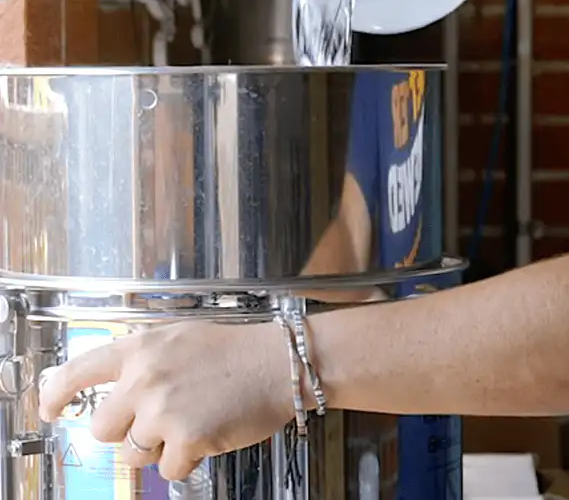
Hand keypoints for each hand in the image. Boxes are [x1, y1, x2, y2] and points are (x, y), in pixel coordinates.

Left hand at [38, 321, 293, 481]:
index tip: (49, 408)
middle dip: (128, 431)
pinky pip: (168, 468)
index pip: (80, 371)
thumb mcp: (181, 339)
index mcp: (142, 349)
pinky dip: (188, 457)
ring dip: (159, 446)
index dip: (56, 394)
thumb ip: (144, 361)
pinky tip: (209, 431)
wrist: (279, 362)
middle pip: (103, 428)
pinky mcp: (185, 439)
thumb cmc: (236, 350)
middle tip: (160, 418)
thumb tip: (115, 389)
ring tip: (193, 420)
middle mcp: (145, 378)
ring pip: (134, 454)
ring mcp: (163, 410)